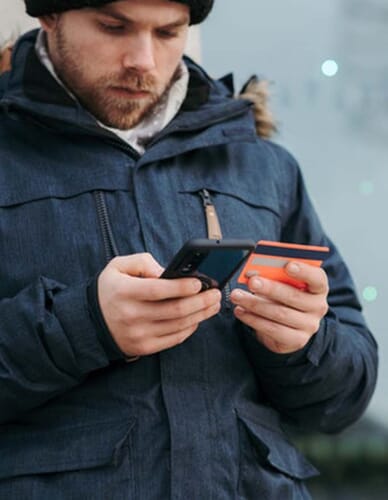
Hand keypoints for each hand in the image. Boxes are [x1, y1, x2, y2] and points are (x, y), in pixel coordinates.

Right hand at [98, 254, 221, 356]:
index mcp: (124, 292)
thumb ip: (143, 262)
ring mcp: (139, 334)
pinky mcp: (144, 347)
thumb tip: (167, 271)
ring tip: (213, 304)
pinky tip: (198, 317)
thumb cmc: (110, 290)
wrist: (91, 323)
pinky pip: (174, 339)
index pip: (158, 290)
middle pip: (175, 310)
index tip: (199, 282)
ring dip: (201, 314)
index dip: (181, 287)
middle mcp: (131, 315)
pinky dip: (190, 328)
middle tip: (215, 293)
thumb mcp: (118, 266)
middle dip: (201, 301)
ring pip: (179, 325)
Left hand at [230, 261, 328, 353]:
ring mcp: (309, 325)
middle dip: (270, 288)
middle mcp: (318, 307)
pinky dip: (253, 319)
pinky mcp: (296, 340)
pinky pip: (272, 329)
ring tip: (237, 296)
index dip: (304, 271)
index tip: (288, 265)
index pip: (317, 278)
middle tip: (252, 282)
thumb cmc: (283, 296)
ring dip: (255, 304)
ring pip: (279, 313)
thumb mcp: (283, 283)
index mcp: (319, 288)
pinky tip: (240, 311)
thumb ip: (274, 276)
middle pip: (293, 296)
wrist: (287, 326)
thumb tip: (253, 272)